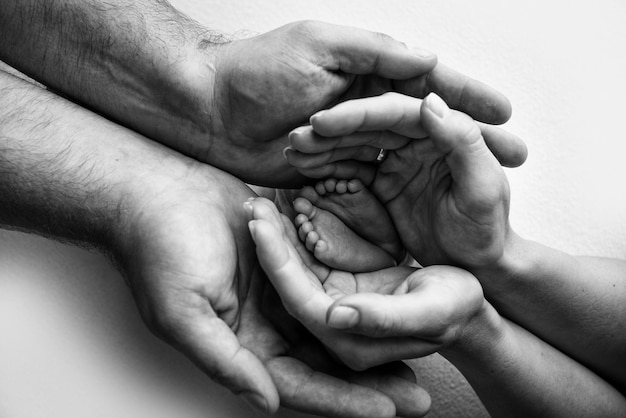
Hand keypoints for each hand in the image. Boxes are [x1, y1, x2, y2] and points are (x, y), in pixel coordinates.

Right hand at [115, 158, 429, 416]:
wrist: (157, 189)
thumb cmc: (160, 249)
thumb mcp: (183, 313)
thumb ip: (225, 361)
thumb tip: (266, 401)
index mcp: (242, 346)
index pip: (300, 385)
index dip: (343, 402)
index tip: (388, 412)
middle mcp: (266, 324)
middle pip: (328, 361)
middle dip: (372, 380)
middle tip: (419, 395)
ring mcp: (281, 291)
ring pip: (337, 324)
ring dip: (375, 338)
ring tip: (420, 352)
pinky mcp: (292, 257)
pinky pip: (331, 281)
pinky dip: (360, 294)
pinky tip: (392, 297)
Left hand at [205, 20, 513, 186]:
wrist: (209, 111)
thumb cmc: (259, 71)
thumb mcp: (322, 44)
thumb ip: (376, 53)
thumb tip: (428, 60)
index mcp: (369, 73)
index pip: (431, 86)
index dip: (471, 98)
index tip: (509, 114)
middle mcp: (365, 108)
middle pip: (429, 128)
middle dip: (474, 141)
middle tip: (517, 159)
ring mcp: (350, 144)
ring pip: (407, 160)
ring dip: (444, 172)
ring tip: (487, 187)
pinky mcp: (330, 172)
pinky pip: (370, 184)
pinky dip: (398, 194)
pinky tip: (430, 206)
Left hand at [246, 197, 483, 366]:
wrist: (465, 304)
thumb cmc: (456, 308)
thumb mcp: (431, 310)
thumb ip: (385, 318)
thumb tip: (336, 317)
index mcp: (351, 340)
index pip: (299, 300)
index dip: (277, 262)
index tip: (259, 223)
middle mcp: (333, 326)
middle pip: (289, 282)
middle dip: (269, 241)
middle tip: (253, 201)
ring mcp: (332, 305)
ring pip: (295, 268)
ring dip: (278, 234)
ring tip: (261, 199)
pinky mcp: (338, 286)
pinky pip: (309, 258)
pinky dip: (296, 233)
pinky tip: (286, 206)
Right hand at [287, 92, 512, 267]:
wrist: (476, 265)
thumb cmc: (487, 231)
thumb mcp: (482, 189)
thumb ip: (464, 142)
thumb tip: (430, 102)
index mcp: (444, 131)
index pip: (398, 113)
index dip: (359, 115)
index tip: (324, 121)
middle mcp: (419, 139)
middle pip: (370, 124)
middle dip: (333, 129)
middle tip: (297, 137)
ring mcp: (398, 159)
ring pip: (356, 144)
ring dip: (325, 146)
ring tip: (293, 150)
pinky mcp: (384, 181)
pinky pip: (352, 168)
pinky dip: (329, 168)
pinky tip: (303, 167)